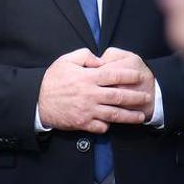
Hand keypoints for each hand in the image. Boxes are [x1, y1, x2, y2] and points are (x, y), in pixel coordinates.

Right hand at [37, 48, 152, 132]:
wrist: (37, 101)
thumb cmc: (52, 80)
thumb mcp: (66, 60)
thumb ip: (85, 56)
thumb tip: (101, 60)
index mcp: (88, 78)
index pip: (114, 75)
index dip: (129, 75)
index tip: (140, 76)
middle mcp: (91, 95)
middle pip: (119, 96)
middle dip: (135, 97)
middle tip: (147, 97)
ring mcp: (88, 110)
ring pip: (114, 114)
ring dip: (129, 116)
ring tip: (141, 117)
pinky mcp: (83, 123)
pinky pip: (101, 127)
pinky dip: (108, 126)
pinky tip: (114, 124)